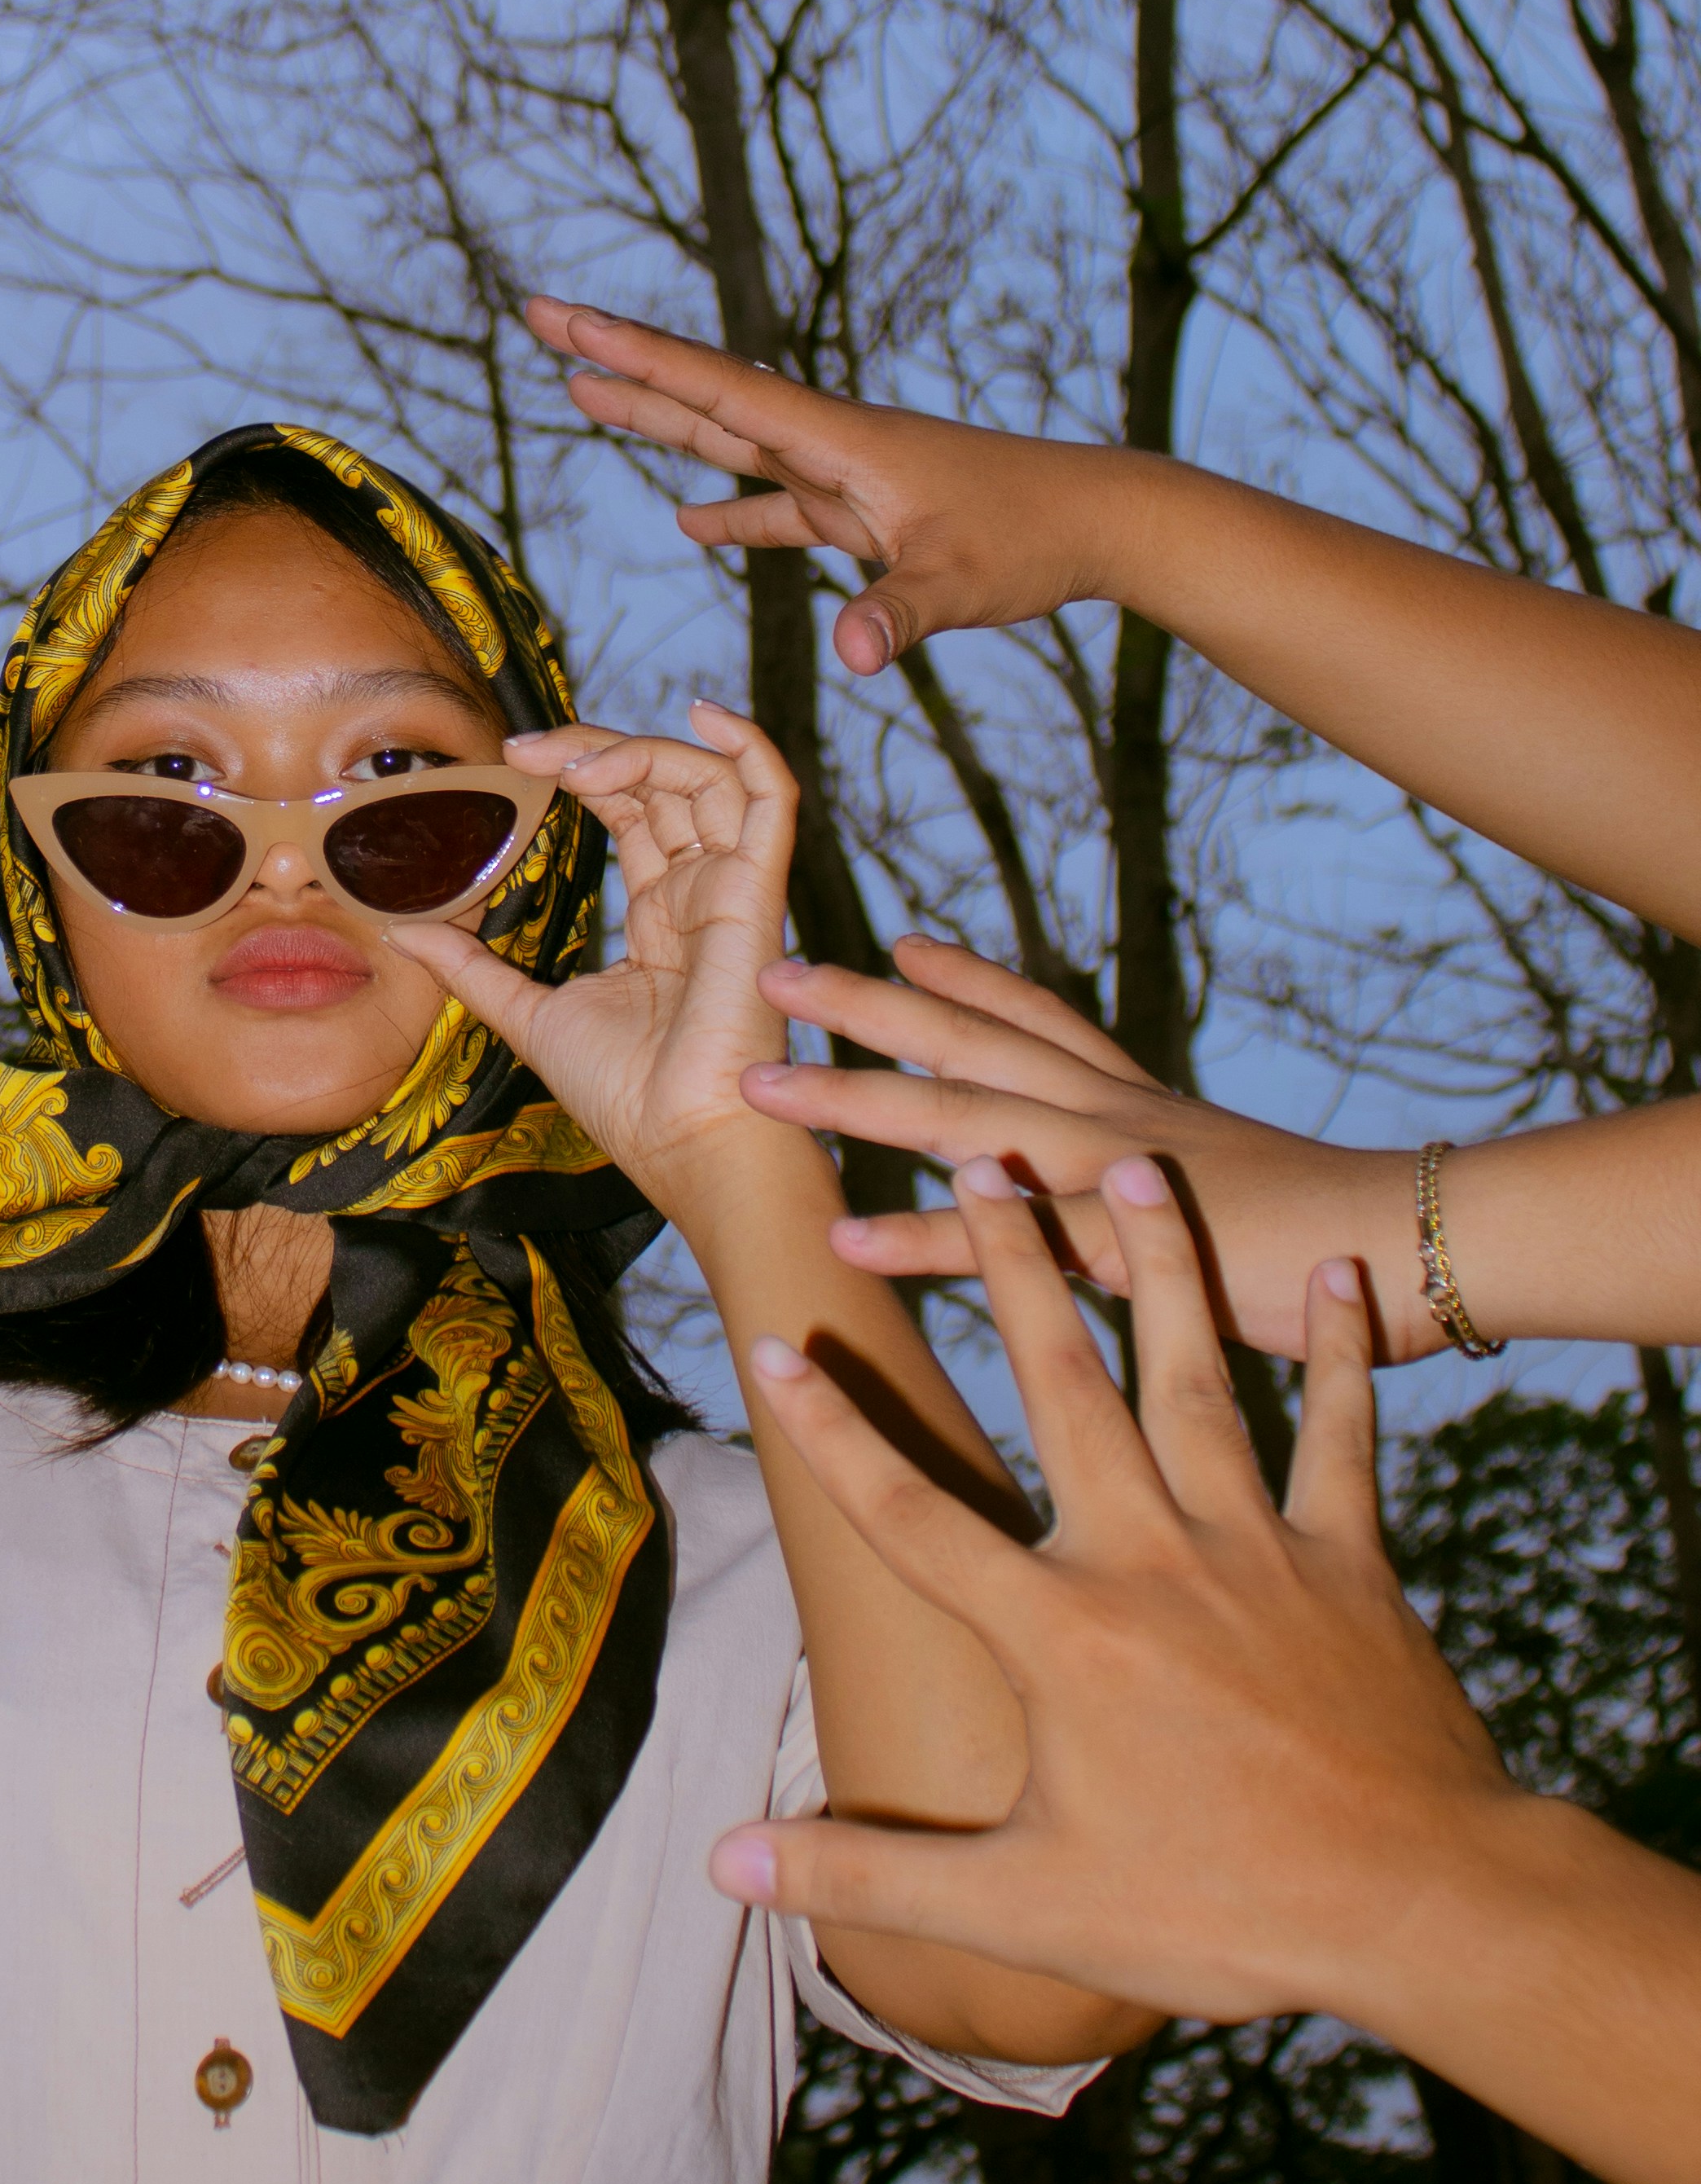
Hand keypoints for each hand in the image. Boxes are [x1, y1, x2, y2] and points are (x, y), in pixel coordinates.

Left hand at [392, 700, 794, 1215]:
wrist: (679, 1143)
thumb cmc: (625, 1095)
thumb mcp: (527, 1016)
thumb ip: (473, 968)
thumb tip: (404, 931)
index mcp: (663, 916)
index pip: (635, 811)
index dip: (584, 772)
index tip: (515, 759)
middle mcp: (704, 892)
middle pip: (665, 783)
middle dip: (597, 750)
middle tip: (529, 749)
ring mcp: (735, 889)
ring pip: (709, 778)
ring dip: (642, 749)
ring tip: (578, 760)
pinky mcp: (758, 893)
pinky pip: (772, 798)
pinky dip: (749, 746)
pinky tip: (704, 715)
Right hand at [523, 297, 1136, 672]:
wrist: (1099, 521)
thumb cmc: (1035, 540)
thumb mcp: (960, 583)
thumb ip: (897, 613)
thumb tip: (848, 655)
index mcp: (838, 440)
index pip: (716, 389)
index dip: (635, 354)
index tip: (565, 318)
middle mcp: (830, 442)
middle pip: (704, 395)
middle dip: (623, 359)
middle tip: (541, 317)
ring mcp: (844, 473)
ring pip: (729, 442)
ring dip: (658, 419)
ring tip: (582, 394)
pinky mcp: (865, 511)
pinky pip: (779, 505)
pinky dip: (732, 510)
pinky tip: (687, 519)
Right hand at [706, 1162, 1515, 2021]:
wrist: (1421, 1907)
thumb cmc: (1220, 1917)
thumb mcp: (1025, 1912)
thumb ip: (869, 1878)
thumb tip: (726, 1864)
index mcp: (1060, 1634)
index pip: (912, 1514)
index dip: (834, 1431)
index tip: (776, 1343)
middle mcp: (1148, 1560)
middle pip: (1062, 1388)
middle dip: (1011, 1269)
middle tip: (975, 1166)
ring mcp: (1257, 1548)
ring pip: (1193, 1377)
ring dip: (1157, 1267)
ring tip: (1132, 1165)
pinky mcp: (1352, 1562)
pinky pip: (1343, 1436)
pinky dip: (1341, 1357)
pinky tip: (1337, 1279)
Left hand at [738, 938, 1427, 1359]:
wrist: (1423, 1245)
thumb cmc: (1340, 1235)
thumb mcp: (1233, 1193)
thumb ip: (1168, 1190)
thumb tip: (1145, 1194)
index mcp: (1140, 1106)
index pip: (1040, 1021)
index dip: (968, 979)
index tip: (903, 938)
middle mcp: (1111, 1119)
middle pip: (968, 1045)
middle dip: (867, 1005)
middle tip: (773, 968)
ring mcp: (1110, 1172)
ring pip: (959, 1122)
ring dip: (855, 1099)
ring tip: (759, 1081)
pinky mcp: (1121, 1244)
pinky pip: (1002, 1240)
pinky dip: (922, 1238)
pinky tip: (846, 1237)